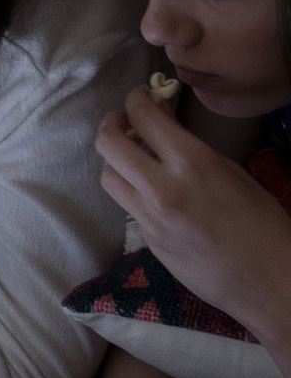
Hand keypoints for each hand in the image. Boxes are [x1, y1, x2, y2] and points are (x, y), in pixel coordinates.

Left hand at [97, 86, 290, 334]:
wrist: (270, 281)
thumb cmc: (263, 222)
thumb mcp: (231, 172)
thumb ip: (189, 146)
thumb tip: (161, 120)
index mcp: (193, 163)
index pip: (143, 116)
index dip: (136, 98)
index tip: (141, 96)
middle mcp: (162, 188)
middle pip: (108, 143)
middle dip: (111, 124)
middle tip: (124, 122)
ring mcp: (149, 217)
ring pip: (107, 175)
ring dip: (115, 160)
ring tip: (133, 157)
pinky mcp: (146, 241)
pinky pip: (125, 205)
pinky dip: (131, 190)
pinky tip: (149, 190)